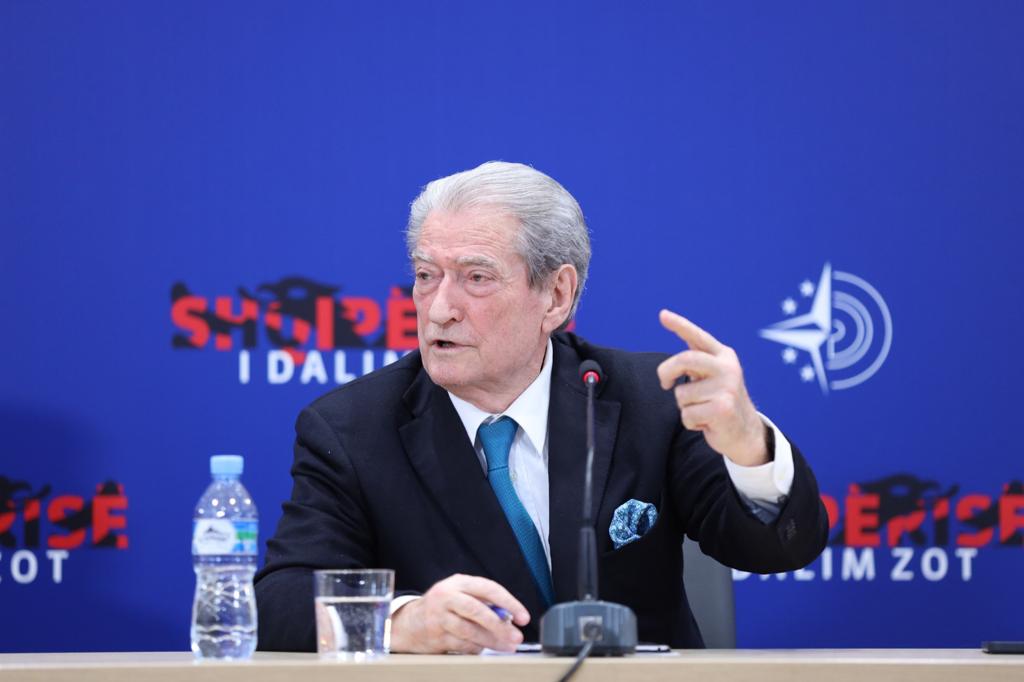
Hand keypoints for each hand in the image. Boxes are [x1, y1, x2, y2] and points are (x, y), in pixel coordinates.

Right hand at [389, 573, 529, 653]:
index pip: (488, 589)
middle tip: (516, 637)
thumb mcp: (462, 594)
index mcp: (458, 582)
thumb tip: (510, 617)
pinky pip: (461, 644)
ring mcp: (439, 617)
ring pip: (469, 631)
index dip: (509, 603)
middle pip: (477, 610)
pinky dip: (476, 648)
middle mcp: (447, 596)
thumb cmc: (445, 606)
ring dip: (491, 641)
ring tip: (507, 646)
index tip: (523, 617)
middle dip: (500, 625)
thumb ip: (484, 602)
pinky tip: (484, 649)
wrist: (411, 621)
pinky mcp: (435, 636)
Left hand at [656, 309, 767, 465]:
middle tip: (665, 383)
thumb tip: (673, 350)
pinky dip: (691, 422)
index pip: (697, 336)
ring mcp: (727, 387)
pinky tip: (707, 421)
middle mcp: (727, 368)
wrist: (745, 431)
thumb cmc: (720, 400)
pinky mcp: (723, 409)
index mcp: (723, 356)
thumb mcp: (712, 376)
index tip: (662, 315)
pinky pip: (687, 415)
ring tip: (702, 408)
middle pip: (685, 359)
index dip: (680, 325)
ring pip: (681, 394)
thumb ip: (696, 362)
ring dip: (684, 406)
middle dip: (666, 371)